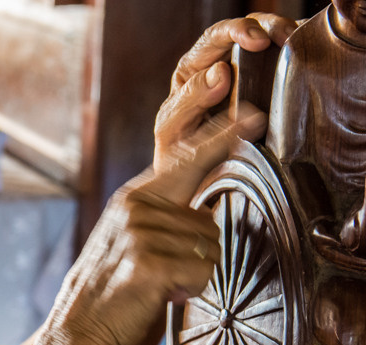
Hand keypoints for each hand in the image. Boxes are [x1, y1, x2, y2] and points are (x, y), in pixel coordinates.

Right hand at [48, 106, 266, 344]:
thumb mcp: (134, 244)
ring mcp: (138, 231)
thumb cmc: (111, 296)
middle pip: (210, 223)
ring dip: (191, 277)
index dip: (223, 135)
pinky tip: (158, 296)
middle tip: (160, 277)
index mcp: (132, 198)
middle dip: (196, 256)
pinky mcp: (147, 260)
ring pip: (210, 250)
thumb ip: (165, 220)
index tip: (254, 116)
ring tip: (155, 288)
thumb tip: (207, 216)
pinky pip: (203, 272)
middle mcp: (134, 206)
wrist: (76, 336)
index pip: (187, 159)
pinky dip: (188, 292)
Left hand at [154, 13, 296, 173]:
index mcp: (193, 71)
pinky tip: (305, 53)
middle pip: (244, 32)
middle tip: (285, 36)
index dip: (237, 32)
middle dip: (267, 27)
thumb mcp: (174, 130)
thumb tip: (222, 73)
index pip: (214, 38)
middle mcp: (217, 66)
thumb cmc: (175, 155)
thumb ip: (194, 101)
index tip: (257, 43)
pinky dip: (296, 53)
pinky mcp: (265, 89)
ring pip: (266, 42)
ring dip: (284, 36)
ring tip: (297, 41)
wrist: (188, 182)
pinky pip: (281, 63)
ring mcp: (244, 77)